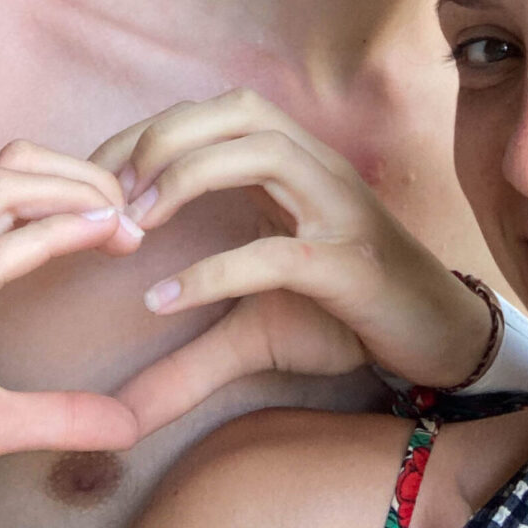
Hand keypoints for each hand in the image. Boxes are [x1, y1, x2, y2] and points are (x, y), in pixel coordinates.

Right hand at [0, 141, 143, 527]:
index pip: (14, 186)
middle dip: (85, 175)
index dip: (80, 187)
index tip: (133, 224)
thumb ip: (58, 416)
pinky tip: (96, 236)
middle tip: (138, 218)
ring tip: (123, 225)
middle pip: (13, 166)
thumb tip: (130, 426)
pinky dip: (48, 237)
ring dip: (75, 193)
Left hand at [91, 90, 493, 437]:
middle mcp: (319, 171)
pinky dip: (216, 270)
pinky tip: (163, 298)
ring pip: (263, 153)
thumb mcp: (255, 334)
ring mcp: (340, 212)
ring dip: (189, 175)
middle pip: (238, 111)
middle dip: (163, 137)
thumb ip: (188, 361)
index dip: (148, 132)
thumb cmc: (345, 317)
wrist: (436, 339)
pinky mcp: (352, 266)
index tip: (91, 179)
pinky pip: (278, 253)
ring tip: (135, 224)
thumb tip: (120, 416)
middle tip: (108, 196)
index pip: (214, 114)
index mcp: (294, 167)